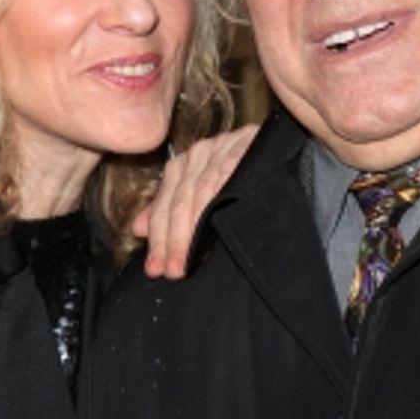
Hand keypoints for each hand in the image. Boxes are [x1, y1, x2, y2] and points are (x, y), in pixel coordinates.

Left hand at [135, 125, 258, 277]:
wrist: (281, 150)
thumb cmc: (241, 176)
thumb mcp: (201, 193)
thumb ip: (169, 208)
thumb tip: (138, 228)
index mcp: (184, 165)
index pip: (164, 205)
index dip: (158, 238)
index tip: (155, 268)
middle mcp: (198, 155)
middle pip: (177, 202)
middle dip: (170, 240)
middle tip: (169, 270)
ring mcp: (220, 150)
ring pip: (195, 195)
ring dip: (188, 232)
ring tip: (184, 261)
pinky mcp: (242, 148)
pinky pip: (221, 180)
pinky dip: (211, 208)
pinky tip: (208, 230)